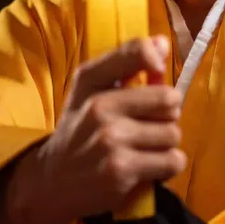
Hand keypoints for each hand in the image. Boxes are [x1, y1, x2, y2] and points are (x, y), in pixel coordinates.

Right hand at [13, 36, 185, 223]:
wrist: (51, 181)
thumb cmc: (80, 129)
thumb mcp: (91, 90)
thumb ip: (127, 65)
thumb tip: (164, 43)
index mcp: (90, 80)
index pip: (135, 52)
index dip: (155, 60)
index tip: (156, 71)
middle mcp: (100, 106)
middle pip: (170, 100)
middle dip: (167, 113)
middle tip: (150, 123)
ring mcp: (111, 140)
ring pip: (173, 134)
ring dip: (165, 144)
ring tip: (143, 148)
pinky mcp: (122, 171)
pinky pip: (172, 161)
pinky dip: (167, 166)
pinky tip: (147, 167)